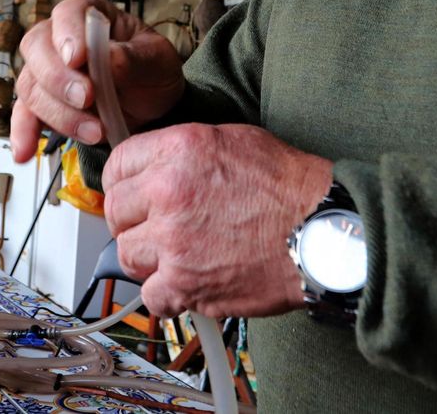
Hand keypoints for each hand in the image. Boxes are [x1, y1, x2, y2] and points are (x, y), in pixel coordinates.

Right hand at [12, 0, 184, 162]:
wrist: (152, 106)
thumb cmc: (152, 72)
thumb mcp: (158, 60)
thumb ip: (134, 58)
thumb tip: (109, 58)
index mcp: (89, 16)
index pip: (67, 13)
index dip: (68, 33)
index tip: (78, 58)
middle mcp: (59, 39)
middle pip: (37, 48)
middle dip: (58, 77)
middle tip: (87, 98)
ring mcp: (46, 72)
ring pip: (31, 85)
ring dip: (58, 112)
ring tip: (95, 132)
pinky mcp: (42, 104)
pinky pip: (23, 116)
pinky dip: (23, 134)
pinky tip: (25, 152)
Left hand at [102, 123, 332, 317]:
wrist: (320, 230)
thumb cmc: (288, 187)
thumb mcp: (232, 140)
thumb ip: (184, 152)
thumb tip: (155, 166)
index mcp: (178, 150)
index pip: (118, 166)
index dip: (122, 183)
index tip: (131, 196)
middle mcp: (168, 192)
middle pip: (116, 212)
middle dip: (131, 222)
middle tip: (154, 230)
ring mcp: (174, 240)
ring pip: (127, 255)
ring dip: (147, 259)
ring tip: (175, 257)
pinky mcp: (186, 282)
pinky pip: (151, 296)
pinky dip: (166, 296)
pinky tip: (186, 285)